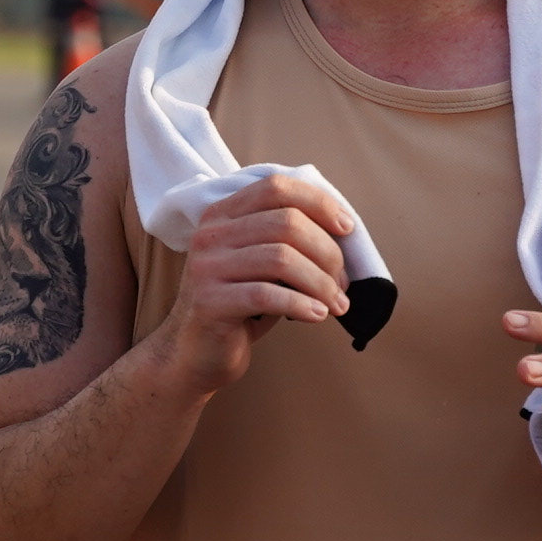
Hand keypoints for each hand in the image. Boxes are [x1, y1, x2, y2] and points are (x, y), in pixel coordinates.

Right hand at [165, 173, 355, 392]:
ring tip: (336, 304)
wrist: (194, 353)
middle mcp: (211, 233)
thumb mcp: (261, 262)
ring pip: (281, 258)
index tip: (347, 229)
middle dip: (327, 252)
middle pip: (286, 223)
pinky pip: (266, 295)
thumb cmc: (241, 305)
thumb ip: (287, 239)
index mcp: (222, 213)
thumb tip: (344, 231)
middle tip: (343, 283)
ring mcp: (207, 266)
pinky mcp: (209, 301)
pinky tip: (317, 315)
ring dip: (321, 283)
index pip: (276, 187)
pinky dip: (301, 304)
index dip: (318, 203)